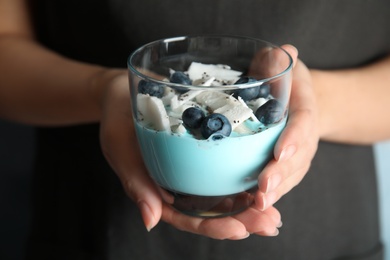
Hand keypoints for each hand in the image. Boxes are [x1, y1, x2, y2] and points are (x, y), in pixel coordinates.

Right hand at [99, 70, 282, 239]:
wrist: (124, 93)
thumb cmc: (117, 122)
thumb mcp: (121, 150)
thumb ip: (136, 184)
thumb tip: (150, 222)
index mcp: (160, 194)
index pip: (190, 219)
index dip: (215, 227)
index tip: (241, 228)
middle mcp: (181, 186)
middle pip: (214, 211)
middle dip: (244, 220)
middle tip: (271, 222)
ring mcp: (193, 170)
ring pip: (224, 193)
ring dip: (251, 203)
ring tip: (276, 209)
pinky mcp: (203, 150)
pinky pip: (226, 166)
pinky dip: (246, 174)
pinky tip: (266, 176)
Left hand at [255, 45, 319, 210]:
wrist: (297, 100)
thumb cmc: (286, 82)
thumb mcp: (283, 65)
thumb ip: (279, 60)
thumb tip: (282, 52)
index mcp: (306, 110)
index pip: (303, 125)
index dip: (294, 140)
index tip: (280, 153)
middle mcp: (304, 137)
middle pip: (297, 159)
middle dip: (280, 175)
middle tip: (263, 189)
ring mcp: (296, 155)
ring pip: (289, 177)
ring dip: (274, 192)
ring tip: (257, 205)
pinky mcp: (284, 166)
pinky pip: (279, 183)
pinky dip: (268, 196)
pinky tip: (251, 207)